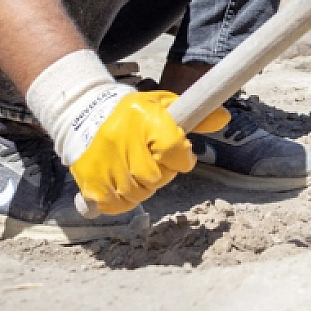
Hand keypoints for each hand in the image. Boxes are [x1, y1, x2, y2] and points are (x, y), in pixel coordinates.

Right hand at [68, 90, 229, 214]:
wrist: (85, 114)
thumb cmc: (135, 114)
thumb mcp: (164, 106)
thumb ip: (196, 115)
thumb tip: (225, 118)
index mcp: (145, 116)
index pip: (174, 149)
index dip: (183, 159)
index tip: (180, 157)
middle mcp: (121, 137)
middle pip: (155, 177)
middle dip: (161, 175)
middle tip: (154, 163)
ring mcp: (103, 160)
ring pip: (135, 193)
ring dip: (142, 189)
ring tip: (137, 172)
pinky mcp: (89, 178)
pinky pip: (113, 204)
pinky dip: (121, 201)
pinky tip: (122, 186)